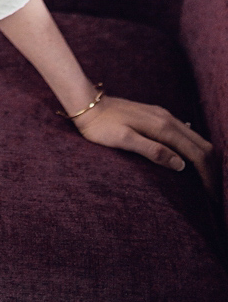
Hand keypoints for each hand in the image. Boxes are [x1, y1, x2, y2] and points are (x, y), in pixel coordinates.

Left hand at [75, 95, 217, 194]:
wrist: (87, 104)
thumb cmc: (101, 126)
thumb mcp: (124, 140)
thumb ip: (153, 151)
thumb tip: (181, 165)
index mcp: (163, 126)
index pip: (197, 154)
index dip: (208, 176)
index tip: (212, 197)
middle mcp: (167, 118)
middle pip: (202, 145)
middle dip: (212, 170)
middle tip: (214, 194)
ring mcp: (163, 116)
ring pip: (195, 138)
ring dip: (204, 160)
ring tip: (207, 182)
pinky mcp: (157, 116)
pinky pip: (184, 134)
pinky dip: (194, 150)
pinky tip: (192, 161)